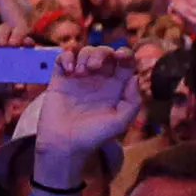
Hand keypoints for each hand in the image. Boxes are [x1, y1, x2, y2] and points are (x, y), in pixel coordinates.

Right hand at [33, 47, 142, 168]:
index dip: (125, 54)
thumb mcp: (120, 122)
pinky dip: (66, 57)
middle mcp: (99, 79)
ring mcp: (79, 78)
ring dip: (85, 55)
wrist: (65, 144)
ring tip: (80, 72)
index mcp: (116, 87)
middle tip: (94, 67)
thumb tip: (135, 77)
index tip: (120, 56)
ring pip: (85, 51)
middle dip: (101, 53)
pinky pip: (64, 58)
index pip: (125, 63)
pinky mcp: (61, 79)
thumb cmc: (94, 136)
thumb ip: (133, 101)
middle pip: (105, 52)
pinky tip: (69, 70)